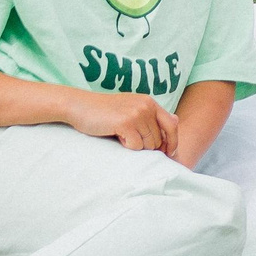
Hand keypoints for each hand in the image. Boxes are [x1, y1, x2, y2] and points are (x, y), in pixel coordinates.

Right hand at [64, 89, 181, 152]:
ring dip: (136, 146)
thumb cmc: (104, 111)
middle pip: (159, 139)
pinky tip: (117, 136)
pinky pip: (136, 146)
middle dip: (148, 146)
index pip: (172, 124)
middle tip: (130, 140)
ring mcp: (137, 114)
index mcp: (149, 102)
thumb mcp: (131, 108)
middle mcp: (146, 106)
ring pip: (148, 144)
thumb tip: (177, 120)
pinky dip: (127, 146)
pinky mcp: (126, 123)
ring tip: (122, 135)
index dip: (173, 141)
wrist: (79, 105)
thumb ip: (151, 115)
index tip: (169, 153)